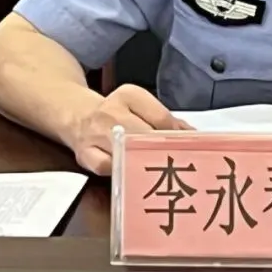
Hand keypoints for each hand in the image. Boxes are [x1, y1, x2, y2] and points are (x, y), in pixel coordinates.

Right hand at [70, 84, 189, 174]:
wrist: (78, 115)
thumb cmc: (118, 113)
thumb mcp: (141, 107)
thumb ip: (167, 120)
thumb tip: (194, 136)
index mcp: (129, 95)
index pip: (161, 118)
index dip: (178, 136)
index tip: (189, 148)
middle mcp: (111, 111)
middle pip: (145, 135)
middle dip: (164, 151)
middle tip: (179, 164)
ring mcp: (96, 133)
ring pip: (127, 152)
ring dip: (146, 164)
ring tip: (162, 173)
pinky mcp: (85, 154)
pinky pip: (108, 168)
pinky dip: (121, 173)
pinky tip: (133, 176)